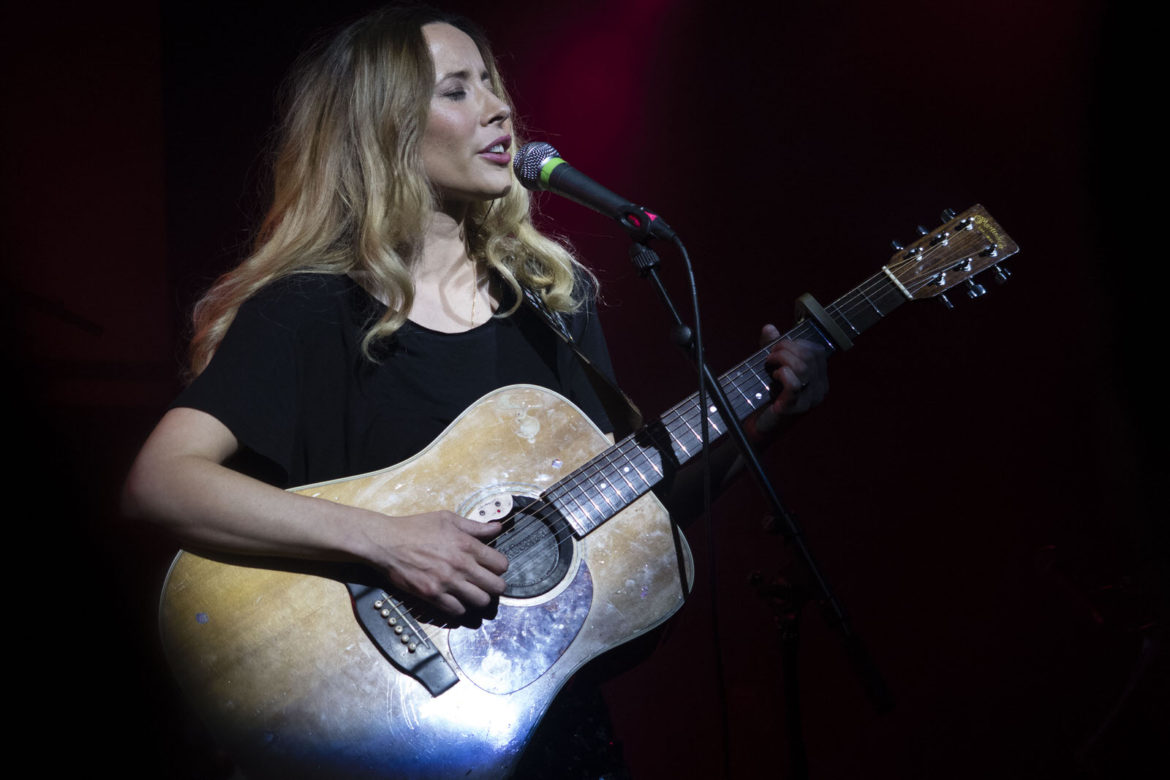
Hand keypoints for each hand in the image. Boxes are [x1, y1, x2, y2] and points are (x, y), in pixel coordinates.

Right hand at [369, 511, 507, 615]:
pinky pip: (457, 610)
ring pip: (480, 602)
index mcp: (467, 545)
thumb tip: (498, 527)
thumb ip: (475, 526)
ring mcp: (447, 582)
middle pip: (496, 587)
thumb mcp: (447, 519)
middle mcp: (461, 565)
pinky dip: (460, 608)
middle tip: (488, 583)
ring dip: (480, 599)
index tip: (493, 567)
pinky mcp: (432, 595)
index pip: (501, 564)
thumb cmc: (416, 528)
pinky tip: (457, 600)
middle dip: (496, 586)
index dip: (500, 567)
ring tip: (474, 593)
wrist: (386, 542)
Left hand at [750, 325, 827, 438]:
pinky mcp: (797, 408)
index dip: (796, 343)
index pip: (816, 351)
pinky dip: (782, 374)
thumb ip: (772, 347)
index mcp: (819, 376)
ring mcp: (811, 399)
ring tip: (770, 365)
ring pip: (803, 368)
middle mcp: (820, 387)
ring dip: (782, 359)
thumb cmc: (767, 393)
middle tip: (770, 355)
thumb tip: (769, 329)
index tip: (777, 347)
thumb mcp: (771, 365)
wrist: (759, 422)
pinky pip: (795, 384)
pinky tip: (774, 376)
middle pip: (810, 356)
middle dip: (785, 348)